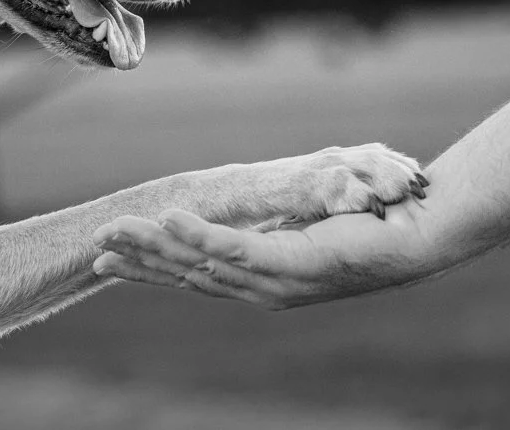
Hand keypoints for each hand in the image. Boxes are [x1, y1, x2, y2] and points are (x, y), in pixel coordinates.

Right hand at [91, 198, 431, 308]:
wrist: (414, 232)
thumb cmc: (369, 228)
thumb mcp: (311, 229)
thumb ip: (277, 232)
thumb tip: (253, 224)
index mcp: (265, 282)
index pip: (197, 276)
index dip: (153, 268)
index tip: (112, 258)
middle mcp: (265, 289)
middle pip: (188, 276)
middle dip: (140, 263)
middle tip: (95, 253)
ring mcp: (277, 279)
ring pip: (201, 264)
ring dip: (155, 248)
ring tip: (114, 235)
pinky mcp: (292, 262)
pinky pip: (234, 248)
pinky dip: (198, 234)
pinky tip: (167, 220)